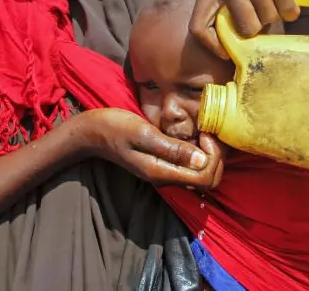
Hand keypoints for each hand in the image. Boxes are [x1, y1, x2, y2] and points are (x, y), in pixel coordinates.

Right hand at [75, 108, 224, 190]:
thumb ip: (172, 149)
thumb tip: (201, 160)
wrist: (92, 133)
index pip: (205, 179)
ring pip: (200, 174)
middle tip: (208, 132)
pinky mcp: (162, 163)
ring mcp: (164, 172)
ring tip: (203, 131)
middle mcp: (166, 177)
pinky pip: (190, 165)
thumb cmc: (115, 128)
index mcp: (161, 172)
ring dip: (209, 155)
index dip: (213, 158)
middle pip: (207, 180)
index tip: (205, 134)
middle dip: (216, 158)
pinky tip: (194, 134)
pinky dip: (199, 152)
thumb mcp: (143, 134)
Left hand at [190, 0, 306, 58]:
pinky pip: (286, 8)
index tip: (228, 53)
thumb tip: (239, 40)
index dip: (212, 46)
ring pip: (268, 18)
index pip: (198, 26)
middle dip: (258, 28)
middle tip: (265, 16)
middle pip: (244, 27)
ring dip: (276, 14)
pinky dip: (291, 9)